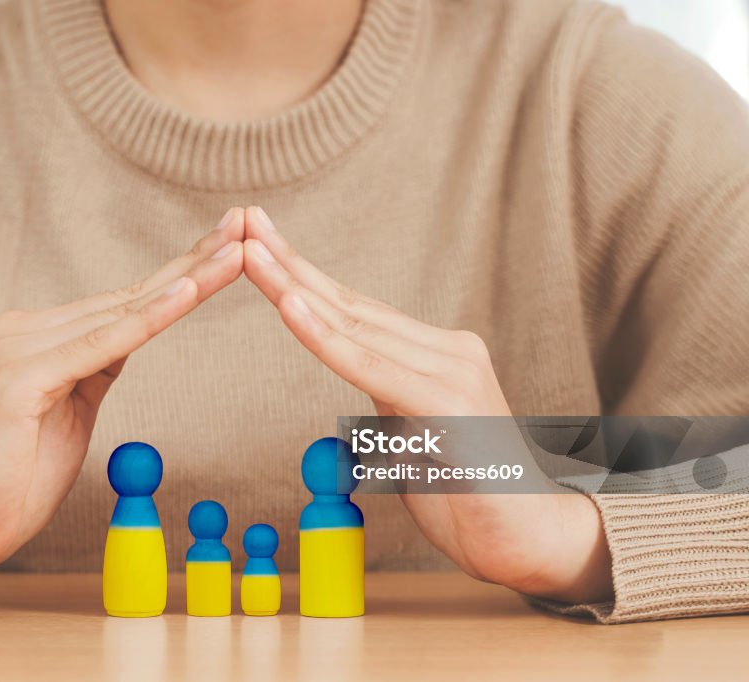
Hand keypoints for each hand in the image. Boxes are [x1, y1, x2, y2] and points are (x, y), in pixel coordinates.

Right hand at [0, 209, 245, 582]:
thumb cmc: (14, 476)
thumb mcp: (71, 411)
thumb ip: (94, 367)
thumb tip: (129, 335)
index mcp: (44, 335)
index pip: (128, 301)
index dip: (183, 273)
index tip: (230, 245)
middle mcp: (30, 329)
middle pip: (131, 295)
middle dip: (196, 260)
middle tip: (246, 221)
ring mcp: (22, 348)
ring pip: (123, 311)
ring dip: (187, 281)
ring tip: (236, 252)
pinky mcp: (21, 379)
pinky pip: (100, 347)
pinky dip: (146, 319)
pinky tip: (185, 293)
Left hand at [242, 206, 611, 603]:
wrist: (528, 541)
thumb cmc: (467, 495)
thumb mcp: (411, 437)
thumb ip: (387, 401)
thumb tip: (357, 383)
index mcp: (434, 355)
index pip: (355, 310)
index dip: (304, 276)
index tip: (259, 244)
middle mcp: (446, 350)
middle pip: (349, 305)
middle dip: (290, 263)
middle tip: (244, 222)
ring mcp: (451, 371)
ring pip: (354, 326)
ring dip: (294, 287)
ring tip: (250, 252)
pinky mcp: (448, 404)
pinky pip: (371, 367)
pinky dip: (325, 337)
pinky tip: (289, 305)